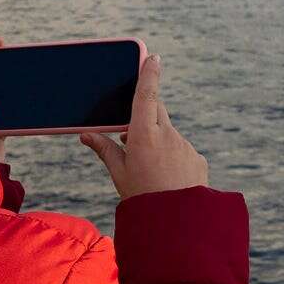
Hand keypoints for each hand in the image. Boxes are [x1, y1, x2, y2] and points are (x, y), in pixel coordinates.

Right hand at [81, 54, 208, 198]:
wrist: (176, 225)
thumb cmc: (142, 199)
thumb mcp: (119, 174)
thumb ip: (105, 149)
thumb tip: (86, 135)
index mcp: (144, 135)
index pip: (147, 95)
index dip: (149, 73)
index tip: (153, 57)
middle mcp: (168, 136)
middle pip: (157, 111)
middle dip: (146, 116)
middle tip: (133, 134)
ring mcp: (185, 146)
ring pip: (169, 134)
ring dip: (159, 142)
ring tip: (151, 170)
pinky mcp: (197, 158)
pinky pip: (183, 150)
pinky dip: (174, 158)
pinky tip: (167, 179)